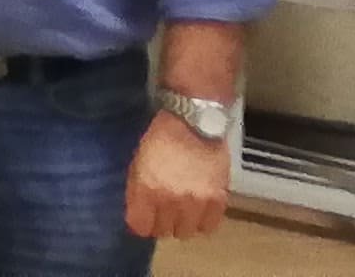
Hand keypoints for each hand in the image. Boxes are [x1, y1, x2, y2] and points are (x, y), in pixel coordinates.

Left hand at [129, 114, 231, 239]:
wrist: (195, 123)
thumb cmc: (161, 138)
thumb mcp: (138, 161)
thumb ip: (137, 189)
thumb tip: (137, 212)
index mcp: (146, 188)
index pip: (140, 226)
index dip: (140, 224)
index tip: (143, 218)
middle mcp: (170, 200)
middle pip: (163, 231)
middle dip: (160, 224)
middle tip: (163, 213)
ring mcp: (195, 202)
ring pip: (186, 232)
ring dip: (182, 224)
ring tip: (182, 212)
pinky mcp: (217, 199)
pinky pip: (209, 226)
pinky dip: (203, 222)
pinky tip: (199, 212)